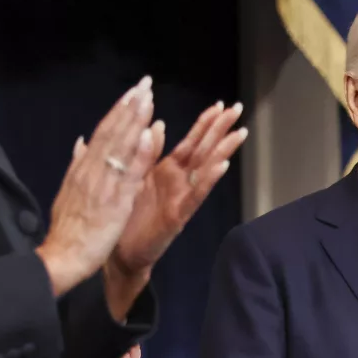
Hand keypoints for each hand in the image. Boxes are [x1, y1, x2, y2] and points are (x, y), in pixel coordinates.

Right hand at [37, 78, 157, 297]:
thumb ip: (78, 164)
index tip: (133, 92)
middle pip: (111, 132)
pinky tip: (150, 134)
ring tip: (148, 97)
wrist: (63, 255)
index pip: (103, 133)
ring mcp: (103, 183)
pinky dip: (139, 152)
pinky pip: (129, 172)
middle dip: (129, 106)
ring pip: (120, 145)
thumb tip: (80, 141)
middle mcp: (92, 170)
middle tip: (145, 83)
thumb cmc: (71, 229)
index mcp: (84, 168)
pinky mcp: (114, 200)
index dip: (119, 111)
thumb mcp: (71, 191)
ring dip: (134, 119)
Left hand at [106, 101, 247, 314]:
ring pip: (205, 170)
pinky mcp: (178, 216)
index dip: (205, 123)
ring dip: (222, 150)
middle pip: (204, 150)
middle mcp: (178, 182)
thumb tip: (156, 124)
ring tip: (239, 133)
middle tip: (239, 109)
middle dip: (221, 129)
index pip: (191, 142)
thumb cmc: (125, 218)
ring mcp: (181, 198)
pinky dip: (209, 179)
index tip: (220, 104)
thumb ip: (146, 152)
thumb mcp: (133, 177)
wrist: (118, 253)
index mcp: (166, 171)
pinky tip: (222, 165)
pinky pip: (196, 194)